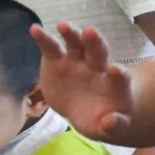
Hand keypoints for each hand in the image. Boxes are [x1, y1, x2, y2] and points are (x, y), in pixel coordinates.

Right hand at [30, 23, 133, 143]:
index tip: (115, 71)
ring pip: (76, 44)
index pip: (119, 79)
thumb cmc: (98, 118)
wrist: (81, 108)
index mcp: (113, 86)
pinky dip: (43, 38)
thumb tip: (110, 122)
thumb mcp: (106, 129)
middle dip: (95, 42)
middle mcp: (97, 68)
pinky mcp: (57, 60)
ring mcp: (76, 61)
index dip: (118, 76)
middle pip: (98, 52)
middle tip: (90, 32)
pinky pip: (51, 47)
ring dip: (71, 34)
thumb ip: (113, 126)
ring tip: (63, 26)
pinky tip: (34, 29)